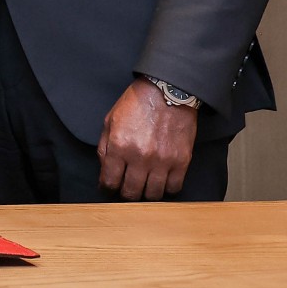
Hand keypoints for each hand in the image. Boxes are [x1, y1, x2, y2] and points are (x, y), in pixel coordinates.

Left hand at [99, 79, 197, 199]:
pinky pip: (174, 187)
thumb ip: (104, 148)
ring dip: (146, 193)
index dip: (107, 188)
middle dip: (126, 194)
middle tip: (126, 188)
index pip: (110, 181)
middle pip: (131, 193)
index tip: (109, 187)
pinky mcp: (181, 161)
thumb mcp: (110, 121)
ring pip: (153, 195)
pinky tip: (161, 180)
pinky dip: (167, 188)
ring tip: (144, 185)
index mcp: (119, 145)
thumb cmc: (136, 104)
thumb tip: (105, 171)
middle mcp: (140, 157)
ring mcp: (162, 161)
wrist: (167, 92)